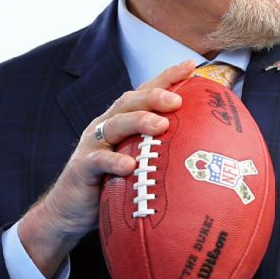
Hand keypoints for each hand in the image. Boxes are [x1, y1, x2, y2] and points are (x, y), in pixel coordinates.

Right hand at [18, 60, 195, 276]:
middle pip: (129, 101)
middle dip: (154, 96)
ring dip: (138, 121)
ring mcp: (92, 145)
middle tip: (177, 100)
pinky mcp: (81, 168)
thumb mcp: (140, 165)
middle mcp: (106, 127)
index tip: (192, 66)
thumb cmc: (112, 186)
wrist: (70, 212)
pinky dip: (113, 161)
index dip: (166, 77)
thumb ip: (162, 154)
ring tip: (160, 125)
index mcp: (123, 122)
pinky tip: (129, 166)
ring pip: (114, 124)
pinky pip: (97, 161)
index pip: (145, 92)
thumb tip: (210, 154)